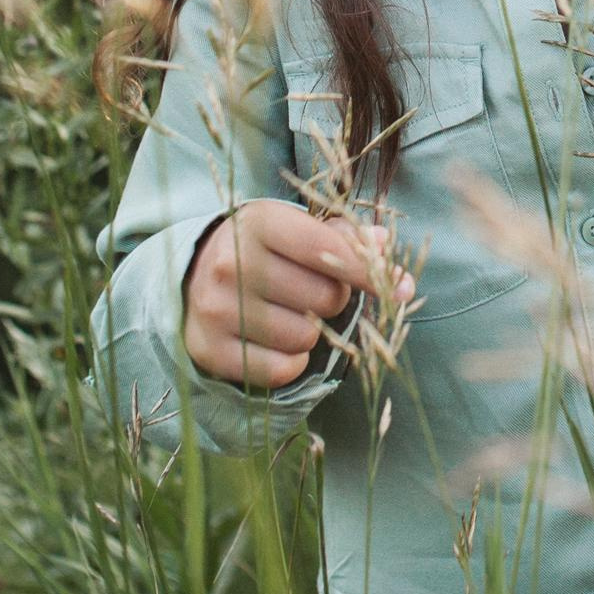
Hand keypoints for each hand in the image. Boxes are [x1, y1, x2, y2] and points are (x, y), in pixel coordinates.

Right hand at [181, 198, 403, 389]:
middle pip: (325, 298)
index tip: (401, 286)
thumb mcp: (295, 227)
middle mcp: (232, 263)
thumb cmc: (261, 248)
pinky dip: (291, 363)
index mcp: (258, 223)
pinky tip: (277, 343)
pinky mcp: (208, 348)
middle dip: (333, 299)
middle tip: (314, 293)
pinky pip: (280, 370)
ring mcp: (216, 308)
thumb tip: (383, 244)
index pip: (329, 249)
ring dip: (311, 333)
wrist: (192, 275)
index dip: (371, 271)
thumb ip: (343, 234)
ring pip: (305, 338)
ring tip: (290, 315)